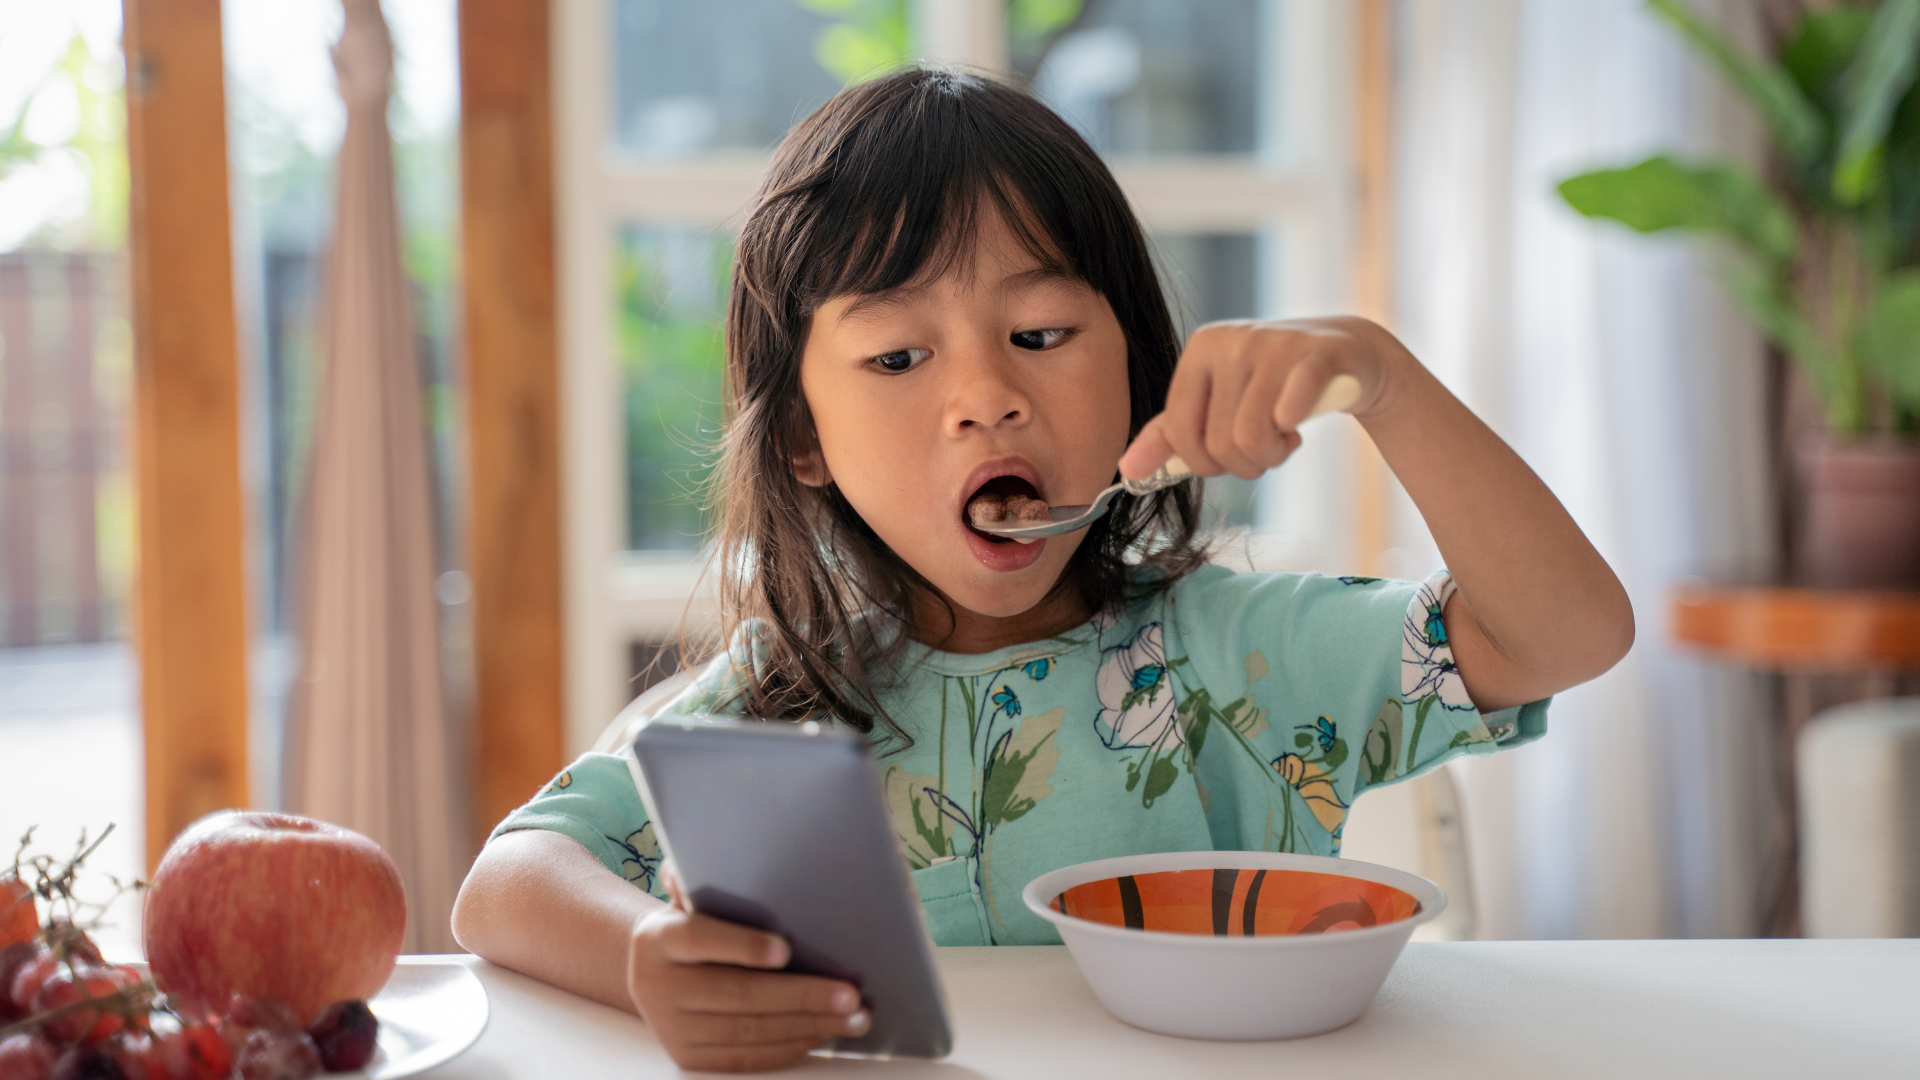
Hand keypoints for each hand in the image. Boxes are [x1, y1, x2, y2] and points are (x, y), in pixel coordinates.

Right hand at [626, 878, 868, 1071]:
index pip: (698, 939)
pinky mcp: (689, 1056)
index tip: (786, 950)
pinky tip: (823, 1033)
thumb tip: (742, 851)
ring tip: (853, 1017)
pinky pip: (746, 1059)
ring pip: (748, 1033)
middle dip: (800, 996)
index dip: (742, 945)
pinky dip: (790, 1046)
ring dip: (808, 1026)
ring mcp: (671, 1028)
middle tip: (849, 994)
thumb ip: (706, 872)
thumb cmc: (692, 921)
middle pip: (736, 994)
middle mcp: (655, 986)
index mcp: (657, 938)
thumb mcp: (690, 893)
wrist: (654, 970)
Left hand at [1119, 316, 1397, 480]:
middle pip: (1221, 443)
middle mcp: (1231, 341)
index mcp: (1199, 350)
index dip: (1206, 464)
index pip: (1182, 434)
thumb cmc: (1272, 384)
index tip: (1229, 457)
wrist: (1344, 352)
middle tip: (1267, 448)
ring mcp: (1273, 344)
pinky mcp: (1315, 355)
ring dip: (1273, 457)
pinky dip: (1293, 430)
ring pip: (1254, 437)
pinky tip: (1299, 424)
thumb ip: (1170, 437)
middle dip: (1246, 464)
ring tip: (1284, 438)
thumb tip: (1127, 470)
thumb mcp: (1217, 403)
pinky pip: (1291, 408)